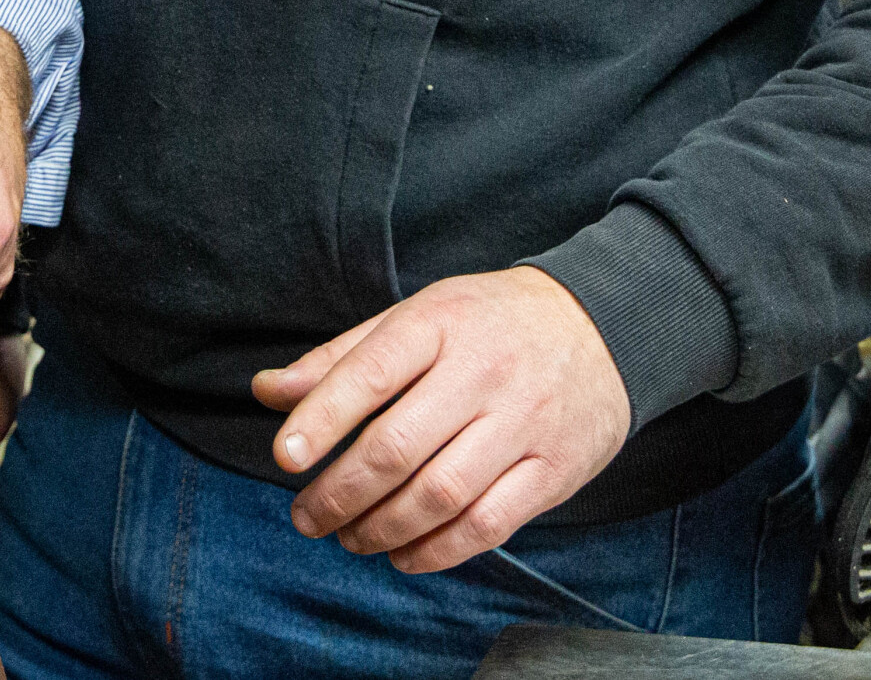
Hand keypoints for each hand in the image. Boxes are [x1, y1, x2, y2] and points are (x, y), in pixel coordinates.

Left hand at [252, 265, 630, 573]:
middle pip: (399, 446)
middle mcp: (483, 372)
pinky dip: (437, 551)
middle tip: (306, 516)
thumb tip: (267, 391)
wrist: (604, 325)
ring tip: (349, 537)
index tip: (284, 456)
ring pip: (440, 494)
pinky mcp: (554, 469)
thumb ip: (341, 358)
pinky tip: (402, 554)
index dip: (322, 418)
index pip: (371, 372)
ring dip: (382, 529)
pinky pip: (488, 524)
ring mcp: (523, 422)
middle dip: (340, 492)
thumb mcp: (417, 316)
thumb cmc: (490, 323)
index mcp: (441, 322)